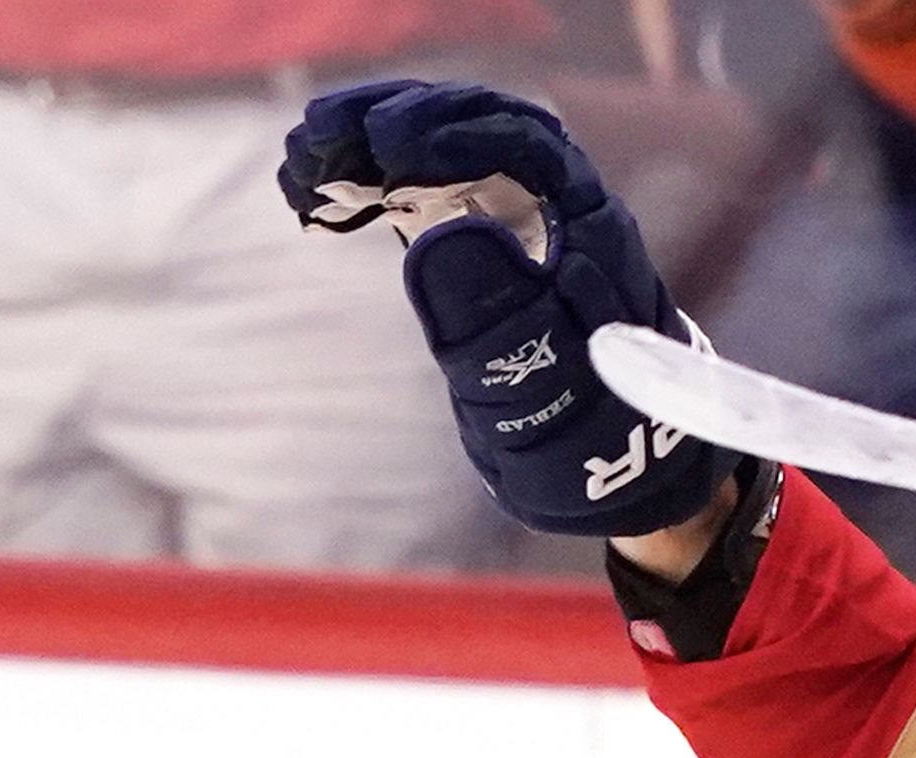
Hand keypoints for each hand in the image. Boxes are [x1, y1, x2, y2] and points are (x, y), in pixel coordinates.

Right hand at [280, 79, 731, 539]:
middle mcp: (559, 216)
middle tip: (319, 133)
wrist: (613, 477)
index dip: (455, 131)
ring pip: (446, 159)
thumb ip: (498, 324)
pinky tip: (318, 194)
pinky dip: (373, 185)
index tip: (385, 139)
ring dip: (373, 147)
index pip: (526, 147)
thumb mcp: (544, 399)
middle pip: (478, 133)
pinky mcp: (483, 251)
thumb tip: (439, 236)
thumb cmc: (593, 445)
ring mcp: (520, 230)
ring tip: (302, 157)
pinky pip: (429, 196)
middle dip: (398, 122)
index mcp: (591, 235)